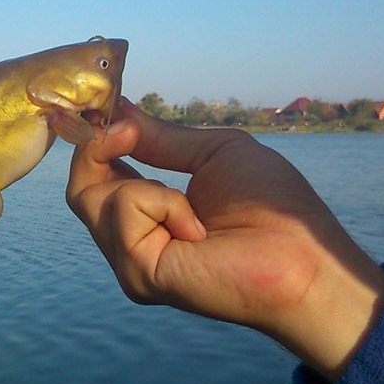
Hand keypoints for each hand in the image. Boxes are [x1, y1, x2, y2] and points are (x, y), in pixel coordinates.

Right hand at [66, 98, 383, 380]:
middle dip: (98, 149)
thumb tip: (116, 109)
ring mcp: (131, 263)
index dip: (93, 143)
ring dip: (145, 183)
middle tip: (127, 132)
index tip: (106, 111)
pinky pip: (122, 212)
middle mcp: (131, 244)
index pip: (93, 180)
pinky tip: (197, 229)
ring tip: (193, 206)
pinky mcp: (138, 273)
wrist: (303, 254)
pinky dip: (160, 203)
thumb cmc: (272, 206)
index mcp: (147, 218)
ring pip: (92, 198)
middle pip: (80, 190)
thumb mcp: (209, 153)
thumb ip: (159, 138)